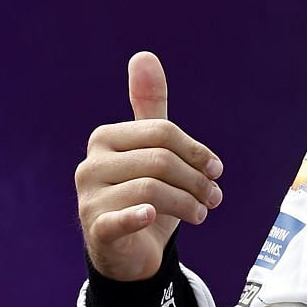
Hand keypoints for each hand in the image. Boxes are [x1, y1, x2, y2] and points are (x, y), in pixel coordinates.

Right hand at [75, 51, 223, 281]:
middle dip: (196, 180)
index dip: (197, 151)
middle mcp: (91, 164)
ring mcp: (89, 197)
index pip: (162, 132)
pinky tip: (152, 217)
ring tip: (202, 213)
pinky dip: (138, 217)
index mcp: (105, 138)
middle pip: (160, 160)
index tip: (216, 170)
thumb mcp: (151, 150)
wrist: (129, 250)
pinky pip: (117, 219)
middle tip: (214, 197)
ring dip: (188, 203)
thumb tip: (144, 56)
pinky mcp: (96, 228)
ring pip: (152, 190)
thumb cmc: (144, 193)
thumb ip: (150, 108)